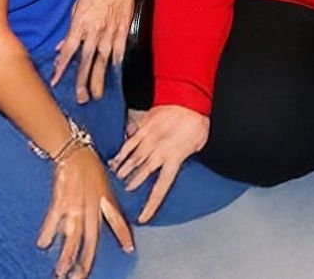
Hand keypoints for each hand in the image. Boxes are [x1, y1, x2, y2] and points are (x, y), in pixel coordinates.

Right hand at [37, 142, 132, 278]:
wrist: (73, 149)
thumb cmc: (89, 165)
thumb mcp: (104, 183)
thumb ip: (108, 202)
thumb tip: (113, 217)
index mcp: (104, 199)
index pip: (117, 219)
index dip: (124, 233)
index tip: (130, 248)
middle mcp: (91, 205)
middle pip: (90, 237)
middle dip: (87, 259)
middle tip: (81, 276)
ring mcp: (75, 204)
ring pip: (72, 234)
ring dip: (67, 254)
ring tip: (62, 271)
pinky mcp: (60, 199)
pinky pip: (54, 218)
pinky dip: (48, 230)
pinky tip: (44, 243)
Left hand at [51, 0, 146, 101]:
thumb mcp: (78, 3)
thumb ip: (71, 27)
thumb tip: (64, 45)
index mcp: (81, 22)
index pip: (69, 50)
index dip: (61, 67)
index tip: (55, 81)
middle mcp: (95, 30)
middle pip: (86, 61)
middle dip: (82, 81)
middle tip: (80, 99)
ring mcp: (110, 31)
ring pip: (103, 61)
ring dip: (99, 79)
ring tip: (96, 95)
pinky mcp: (123, 29)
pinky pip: (119, 50)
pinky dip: (116, 63)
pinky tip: (114, 74)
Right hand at [110, 104, 209, 223]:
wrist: (188, 96)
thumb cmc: (196, 120)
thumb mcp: (198, 144)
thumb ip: (184, 156)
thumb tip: (178, 162)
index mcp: (173, 159)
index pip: (160, 188)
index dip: (150, 204)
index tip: (142, 217)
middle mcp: (159, 152)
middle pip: (142, 174)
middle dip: (132, 184)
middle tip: (124, 193)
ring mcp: (149, 139)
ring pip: (133, 159)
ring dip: (124, 170)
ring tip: (116, 178)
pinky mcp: (143, 126)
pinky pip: (129, 142)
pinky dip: (121, 152)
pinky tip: (115, 159)